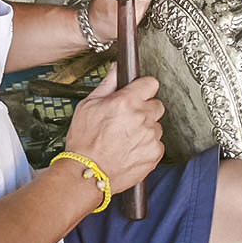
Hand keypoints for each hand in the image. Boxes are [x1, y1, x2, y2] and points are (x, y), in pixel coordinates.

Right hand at [65, 64, 164, 191]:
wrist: (86, 173)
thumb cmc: (84, 141)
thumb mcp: (87, 106)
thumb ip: (107, 85)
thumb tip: (117, 69)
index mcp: (126, 102)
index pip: (151, 83)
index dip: (143, 88)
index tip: (139, 93)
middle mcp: (141, 117)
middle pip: (156, 105)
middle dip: (145, 110)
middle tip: (128, 120)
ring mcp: (150, 136)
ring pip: (156, 126)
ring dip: (146, 129)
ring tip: (126, 138)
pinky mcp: (154, 154)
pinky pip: (157, 144)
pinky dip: (147, 147)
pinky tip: (131, 150)